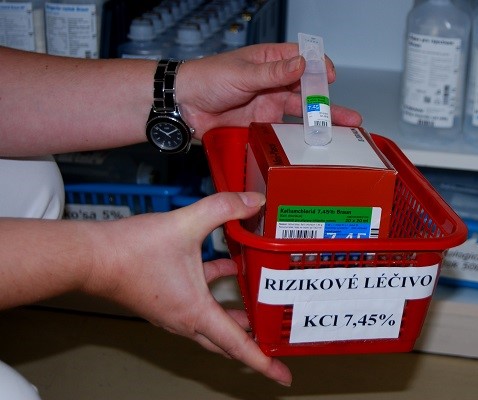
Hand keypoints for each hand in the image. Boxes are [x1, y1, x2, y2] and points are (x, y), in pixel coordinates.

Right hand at [83, 192, 291, 385]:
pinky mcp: (163, 299)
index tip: (283, 376)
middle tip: (272, 341)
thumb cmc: (130, 251)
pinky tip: (224, 268)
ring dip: (233, 318)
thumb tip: (254, 202)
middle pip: (226, 341)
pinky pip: (196, 303)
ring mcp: (172, 312)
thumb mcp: (186, 224)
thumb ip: (223, 209)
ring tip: (255, 307)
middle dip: (251, 343)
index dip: (264, 362)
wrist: (90, 257)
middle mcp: (184, 319)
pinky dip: (213, 292)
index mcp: (195, 312)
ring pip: (211, 323)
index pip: (238, 345)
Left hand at [176, 43, 362, 137]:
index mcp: (270, 61)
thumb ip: (273, 73)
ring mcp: (269, 105)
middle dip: (330, 103)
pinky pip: (284, 132)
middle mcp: (274, 83)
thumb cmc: (207, 78)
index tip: (329, 78)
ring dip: (321, 123)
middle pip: (309, 91)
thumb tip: (302, 64)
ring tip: (344, 134)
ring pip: (301, 113)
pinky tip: (313, 146)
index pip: (303, 60)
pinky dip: (299, 139)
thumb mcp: (242, 73)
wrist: (183, 106)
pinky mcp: (262, 125)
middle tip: (351, 118)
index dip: (320, 68)